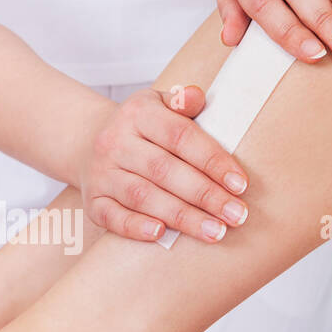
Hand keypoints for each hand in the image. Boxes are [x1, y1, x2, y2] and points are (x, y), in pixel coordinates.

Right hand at [76, 86, 248, 243]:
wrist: (91, 144)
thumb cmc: (143, 130)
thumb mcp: (160, 105)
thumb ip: (182, 103)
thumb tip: (196, 97)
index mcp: (138, 113)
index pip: (180, 136)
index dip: (212, 161)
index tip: (240, 184)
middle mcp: (114, 142)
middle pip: (164, 170)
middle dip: (204, 195)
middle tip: (236, 215)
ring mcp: (101, 173)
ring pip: (142, 196)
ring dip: (181, 216)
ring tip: (214, 232)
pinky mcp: (92, 201)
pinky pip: (112, 216)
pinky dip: (135, 227)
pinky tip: (161, 234)